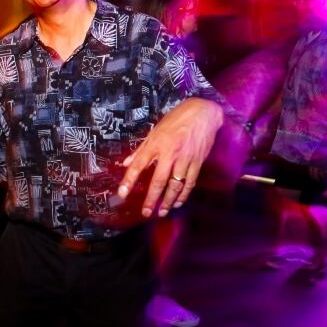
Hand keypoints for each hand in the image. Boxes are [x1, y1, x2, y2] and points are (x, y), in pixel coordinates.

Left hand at [118, 98, 222, 217]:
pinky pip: (189, 183)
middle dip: (151, 199)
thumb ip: (141, 148)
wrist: (203, 113)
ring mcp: (184, 159)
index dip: (129, 180)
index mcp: (156, 144)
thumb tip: (126, 163)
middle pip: (158, 181)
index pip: (139, 164)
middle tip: (146, 212)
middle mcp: (169, 153)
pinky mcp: (197, 162)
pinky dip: (183, 195)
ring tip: (161, 212)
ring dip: (168, 201)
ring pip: (175, 185)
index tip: (122, 193)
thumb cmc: (178, 119)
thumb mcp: (156, 130)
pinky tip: (177, 202)